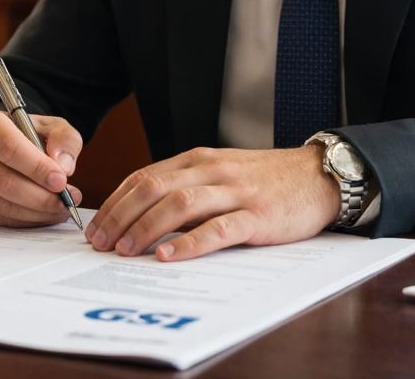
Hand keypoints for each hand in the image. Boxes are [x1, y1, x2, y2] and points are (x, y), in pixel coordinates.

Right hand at [0, 110, 82, 226]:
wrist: (1, 148)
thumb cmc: (27, 136)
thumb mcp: (51, 127)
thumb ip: (64, 139)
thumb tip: (63, 166)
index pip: (8, 148)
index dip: (36, 167)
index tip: (61, 181)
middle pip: (3, 180)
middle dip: (40, 196)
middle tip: (66, 200)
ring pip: (1, 204)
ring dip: (36, 211)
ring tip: (61, 208)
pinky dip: (26, 220)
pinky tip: (45, 213)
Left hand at [86, 146, 339, 261]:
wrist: (319, 175)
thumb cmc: (266, 179)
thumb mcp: (221, 172)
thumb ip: (187, 186)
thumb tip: (142, 214)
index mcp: (198, 160)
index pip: (144, 176)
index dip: (115, 202)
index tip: (95, 227)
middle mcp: (211, 170)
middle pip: (153, 188)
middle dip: (120, 216)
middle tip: (99, 243)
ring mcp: (234, 192)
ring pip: (179, 205)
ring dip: (146, 228)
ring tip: (125, 250)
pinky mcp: (257, 215)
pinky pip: (218, 228)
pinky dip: (189, 243)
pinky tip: (169, 255)